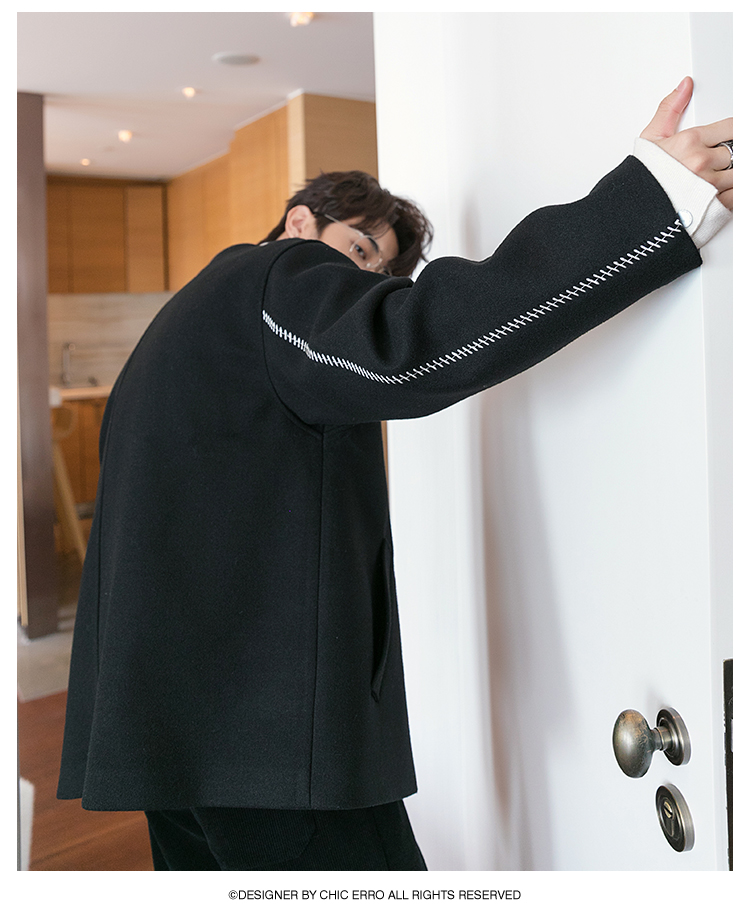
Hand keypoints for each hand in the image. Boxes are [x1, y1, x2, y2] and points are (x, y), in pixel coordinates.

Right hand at [641, 76, 732, 209]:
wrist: (630, 213)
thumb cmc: (640, 180)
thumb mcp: (651, 139)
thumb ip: (670, 109)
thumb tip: (685, 86)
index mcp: (690, 141)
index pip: (732, 126)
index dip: (732, 132)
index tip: (728, 138)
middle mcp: (701, 162)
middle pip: (736, 151)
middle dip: (728, 157)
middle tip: (715, 162)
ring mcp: (709, 185)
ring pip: (738, 174)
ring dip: (730, 176)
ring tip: (713, 180)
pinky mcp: (713, 208)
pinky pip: (736, 197)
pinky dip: (730, 194)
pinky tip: (718, 194)